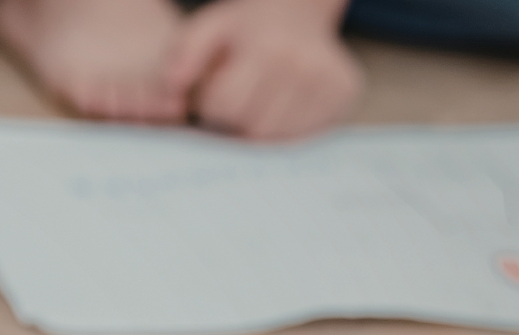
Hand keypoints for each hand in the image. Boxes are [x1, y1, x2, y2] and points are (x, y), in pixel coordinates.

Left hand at [165, 0, 359, 140]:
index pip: (225, 107)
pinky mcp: (345, 95)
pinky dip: (283, 130)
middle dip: (232, 121)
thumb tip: (173, 93)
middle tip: (234, 101)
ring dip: (256, 128)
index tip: (214, 92)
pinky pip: (303, 135)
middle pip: (251, 127)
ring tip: (254, 102)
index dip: (211, 106)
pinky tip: (277, 107)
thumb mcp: (208, 28)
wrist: (296, 7)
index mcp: (269, 47)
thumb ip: (182, 56)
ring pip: (276, 137)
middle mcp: (306, 65)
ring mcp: (330, 81)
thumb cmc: (244, 27)